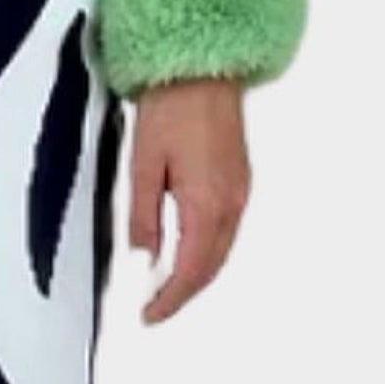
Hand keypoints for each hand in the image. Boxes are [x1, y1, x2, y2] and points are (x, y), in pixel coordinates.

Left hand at [128, 76, 250, 322]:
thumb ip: (143, 215)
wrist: (202, 68)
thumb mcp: (143, 163)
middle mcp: (232, 203)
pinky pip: (227, 230)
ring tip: (168, 287)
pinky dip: (209, 251)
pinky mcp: (240, 179)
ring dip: (198, 274)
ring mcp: (241, 191)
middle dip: (184, 293)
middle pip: (211, 266)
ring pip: (222, 250)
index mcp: (206, 204)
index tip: (149, 315)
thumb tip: (144, 256)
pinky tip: (189, 251)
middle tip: (155, 307)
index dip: (170, 299)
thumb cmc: (171, 107)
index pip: (190, 270)